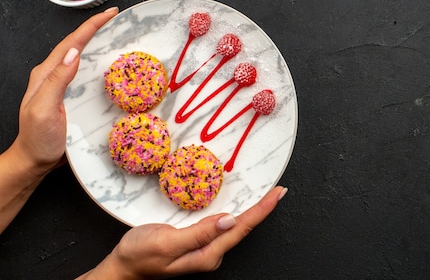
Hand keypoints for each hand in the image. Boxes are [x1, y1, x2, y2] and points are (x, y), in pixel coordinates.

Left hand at [13, 7, 117, 174]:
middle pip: (77, 44)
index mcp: (46, 74)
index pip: (71, 43)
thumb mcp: (44, 109)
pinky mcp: (71, 95)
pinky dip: (99, 61)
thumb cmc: (38, 139)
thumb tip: (73, 53)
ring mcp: (63, 85)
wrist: (35, 160)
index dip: (90, 26)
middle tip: (117, 19)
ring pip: (82, 56)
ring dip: (99, 43)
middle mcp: (54, 75)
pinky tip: (110, 62)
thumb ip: (56, 81)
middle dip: (96, 29)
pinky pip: (87, 72)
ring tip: (117, 34)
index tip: (110, 14)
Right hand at [78, 186, 287, 279]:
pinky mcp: (198, 242)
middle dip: (261, 209)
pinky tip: (239, 205)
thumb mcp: (166, 242)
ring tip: (266, 196)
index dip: (261, 210)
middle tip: (278, 191)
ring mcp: (205, 249)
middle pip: (242, 227)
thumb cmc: (138, 256)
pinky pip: (222, 225)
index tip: (277, 194)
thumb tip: (230, 219)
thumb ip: (199, 232)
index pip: (241, 228)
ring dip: (251, 210)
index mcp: (206, 254)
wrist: (122, 268)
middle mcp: (210, 253)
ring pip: (234, 226)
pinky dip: (235, 212)